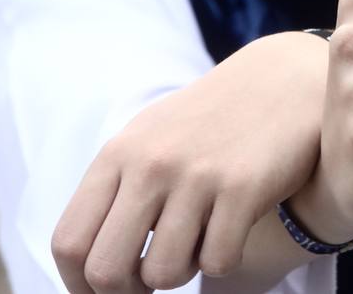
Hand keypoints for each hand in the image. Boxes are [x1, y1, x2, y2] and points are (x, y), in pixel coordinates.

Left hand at [51, 31, 327, 292]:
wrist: (283, 80)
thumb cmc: (212, 120)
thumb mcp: (150, 138)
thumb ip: (116, 189)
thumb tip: (86, 262)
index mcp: (119, 154)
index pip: (69, 243)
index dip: (80, 285)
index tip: (103, 293)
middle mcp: (150, 163)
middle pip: (106, 271)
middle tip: (149, 284)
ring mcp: (196, 175)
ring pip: (163, 275)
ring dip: (180, 273)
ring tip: (197, 243)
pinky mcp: (242, 188)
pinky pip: (216, 262)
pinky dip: (222, 259)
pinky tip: (231, 229)